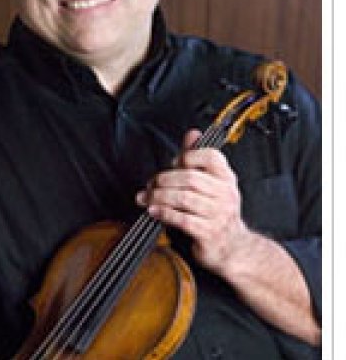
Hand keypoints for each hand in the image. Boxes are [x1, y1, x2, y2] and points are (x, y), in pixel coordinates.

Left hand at [136, 129, 248, 275]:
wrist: (235, 248)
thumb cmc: (218, 213)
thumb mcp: (213, 184)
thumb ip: (198, 159)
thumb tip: (192, 134)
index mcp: (227, 178)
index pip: (211, 157)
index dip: (188, 156)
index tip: (173, 164)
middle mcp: (226, 194)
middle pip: (190, 178)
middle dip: (164, 179)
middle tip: (151, 184)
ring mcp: (219, 215)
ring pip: (184, 198)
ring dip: (160, 196)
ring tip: (147, 198)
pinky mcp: (209, 234)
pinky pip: (182, 219)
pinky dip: (164, 213)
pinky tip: (154, 211)